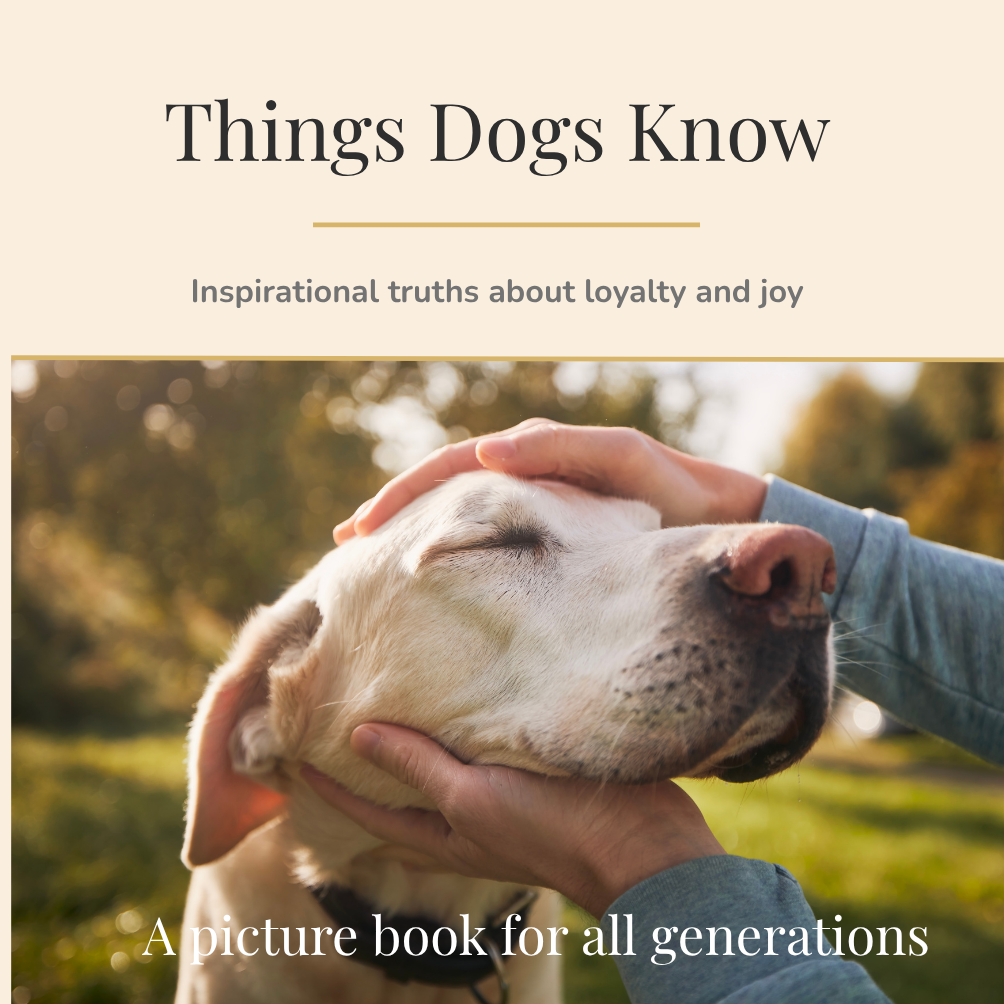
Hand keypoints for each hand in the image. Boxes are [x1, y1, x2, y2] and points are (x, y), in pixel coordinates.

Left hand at [301, 723, 724, 918]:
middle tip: (334, 726)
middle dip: (367, 765)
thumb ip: (419, 766)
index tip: (292, 758)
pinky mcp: (531, 777)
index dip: (329, 788)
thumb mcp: (474, 796)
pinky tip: (461, 699)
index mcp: (445, 834)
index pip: (369, 811)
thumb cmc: (551, 827)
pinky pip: (481, 752)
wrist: (641, 842)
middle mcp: (466, 819)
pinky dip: (460, 730)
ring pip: (442, 770)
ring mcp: (501, 800)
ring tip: (388, 705)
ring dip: (413, 744)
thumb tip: (357, 736)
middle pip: (402, 793)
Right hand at [334, 420, 766, 543]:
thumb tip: (488, 453)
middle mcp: (527, 474)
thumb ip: (563, 450)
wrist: (720, 521)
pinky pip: (490, 539)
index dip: (402, 495)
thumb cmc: (676, 490)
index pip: (450, 468)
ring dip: (415, 532)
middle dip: (392, 513)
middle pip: (442, 489)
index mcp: (534, 453)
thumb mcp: (624, 460)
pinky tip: (433, 577)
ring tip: (372, 562)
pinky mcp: (552, 538)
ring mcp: (537, 506)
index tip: (361, 529)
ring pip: (460, 515)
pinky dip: (454, 550)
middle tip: (345, 547)